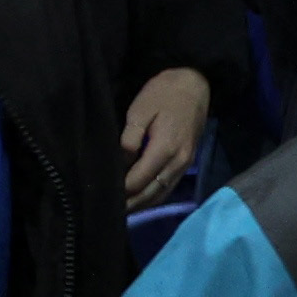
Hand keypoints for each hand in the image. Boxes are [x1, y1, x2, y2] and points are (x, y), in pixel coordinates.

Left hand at [116, 67, 211, 209]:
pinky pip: (169, 186)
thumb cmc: (163, 93)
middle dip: (130, 203)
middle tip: (107, 212)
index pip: (139, 179)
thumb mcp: (140, 110)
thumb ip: (129, 139)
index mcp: (165, 148)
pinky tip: (140, 200)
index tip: (102, 196)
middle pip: (151, 192)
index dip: (121, 190)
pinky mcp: (187, 162)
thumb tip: (120, 163)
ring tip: (121, 212)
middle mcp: (178, 162)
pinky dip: (154, 197)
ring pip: (162, 193)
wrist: (195, 84)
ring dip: (142, 204)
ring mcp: (185, 164)